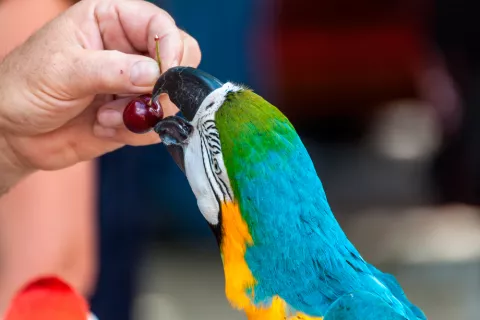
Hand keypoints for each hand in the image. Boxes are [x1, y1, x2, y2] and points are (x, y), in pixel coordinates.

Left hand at [0, 0, 200, 181]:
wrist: (13, 134)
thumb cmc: (25, 87)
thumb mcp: (63, 71)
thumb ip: (111, 70)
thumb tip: (156, 75)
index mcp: (110, 21)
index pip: (160, 25)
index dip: (171, 48)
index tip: (166, 76)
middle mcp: (128, 50)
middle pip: (179, 60)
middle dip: (163, 86)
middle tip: (144, 101)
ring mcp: (134, 85)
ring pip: (169, 98)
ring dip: (140, 114)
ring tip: (103, 117)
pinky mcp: (134, 115)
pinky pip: (156, 126)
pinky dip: (135, 133)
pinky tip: (102, 126)